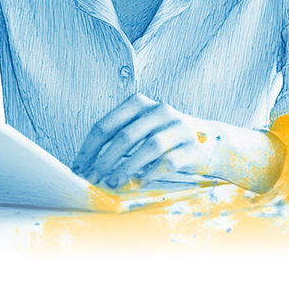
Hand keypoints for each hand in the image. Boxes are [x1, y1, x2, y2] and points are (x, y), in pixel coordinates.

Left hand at [71, 94, 215, 190]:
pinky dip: (150, 174)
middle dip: (104, 161)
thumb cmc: (165, 137)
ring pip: (148, 148)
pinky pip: (168, 162)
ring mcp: (178, 127)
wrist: (209, 141)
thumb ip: (118, 140)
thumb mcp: (141, 129)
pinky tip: (138, 184)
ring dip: (126, 169)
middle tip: (93, 179)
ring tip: (112, 183)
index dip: (89, 149)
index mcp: (139, 103)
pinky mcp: (192, 147)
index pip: (106, 125)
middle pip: (125, 136)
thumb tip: (87, 166)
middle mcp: (159, 110)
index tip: (79, 168)